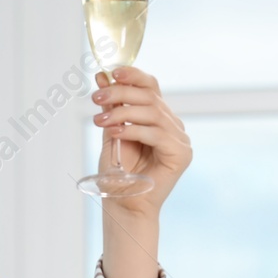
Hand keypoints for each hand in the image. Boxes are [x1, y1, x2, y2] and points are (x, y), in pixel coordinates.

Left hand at [91, 66, 190, 217]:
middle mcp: (172, 125)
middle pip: (150, 97)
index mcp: (158, 118)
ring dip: (123, 113)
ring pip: (152, 113)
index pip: (151, 87)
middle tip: (97, 96)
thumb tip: (102, 76)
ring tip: (100, 121)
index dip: (133, 75)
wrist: (123, 206)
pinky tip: (116, 134)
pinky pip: (157, 134)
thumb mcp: (111, 134)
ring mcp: (179, 139)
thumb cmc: (117, 175)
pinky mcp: (181, 154)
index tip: (111, 71)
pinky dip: (134, 131)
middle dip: (121, 93)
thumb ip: (110, 108)